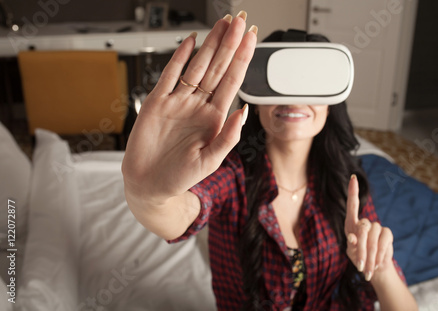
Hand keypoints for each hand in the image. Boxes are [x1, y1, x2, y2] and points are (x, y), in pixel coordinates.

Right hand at [122, 12, 256, 202]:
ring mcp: (178, 101)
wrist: (149, 184)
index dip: (243, 59)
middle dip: (230, 43)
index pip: (232, 81)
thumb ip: (228, 136)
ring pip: (197, 66)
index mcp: (214, 118)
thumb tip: (244, 112)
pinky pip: (170, 74)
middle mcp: (198, 105)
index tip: (252, 38)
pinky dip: (179, 56)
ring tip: (223, 24)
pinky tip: (191, 41)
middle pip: (218, 67)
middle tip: (240, 20)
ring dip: (210, 44)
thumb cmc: (179, 176)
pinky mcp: (157, 102)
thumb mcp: (209, 160)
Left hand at [344, 175, 393, 281]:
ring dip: (370, 254)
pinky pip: (384, 240)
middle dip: (361, 247)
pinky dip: (380, 253)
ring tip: (368, 267)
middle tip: (360, 264)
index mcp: (351, 224)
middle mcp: (364, 223)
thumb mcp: (352, 253)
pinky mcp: (387, 234)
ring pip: (373, 235)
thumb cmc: (359, 259)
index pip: (352, 205)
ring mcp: (377, 227)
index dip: (353, 191)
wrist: (374, 268)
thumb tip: (352, 238)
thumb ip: (352, 245)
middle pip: (362, 226)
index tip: (353, 177)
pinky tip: (377, 262)